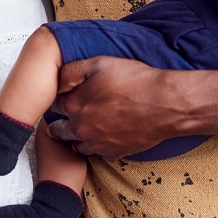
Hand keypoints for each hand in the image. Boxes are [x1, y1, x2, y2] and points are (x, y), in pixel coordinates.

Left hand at [46, 56, 179, 159]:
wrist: (164, 103)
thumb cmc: (134, 81)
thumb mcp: (100, 63)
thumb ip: (72, 71)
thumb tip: (58, 80)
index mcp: (75, 105)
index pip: (54, 104)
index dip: (59, 98)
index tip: (64, 97)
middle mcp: (81, 128)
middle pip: (59, 130)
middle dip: (60, 122)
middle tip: (66, 116)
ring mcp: (96, 143)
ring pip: (76, 144)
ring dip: (76, 137)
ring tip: (83, 127)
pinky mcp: (113, 152)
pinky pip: (97, 153)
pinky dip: (96, 146)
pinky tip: (103, 136)